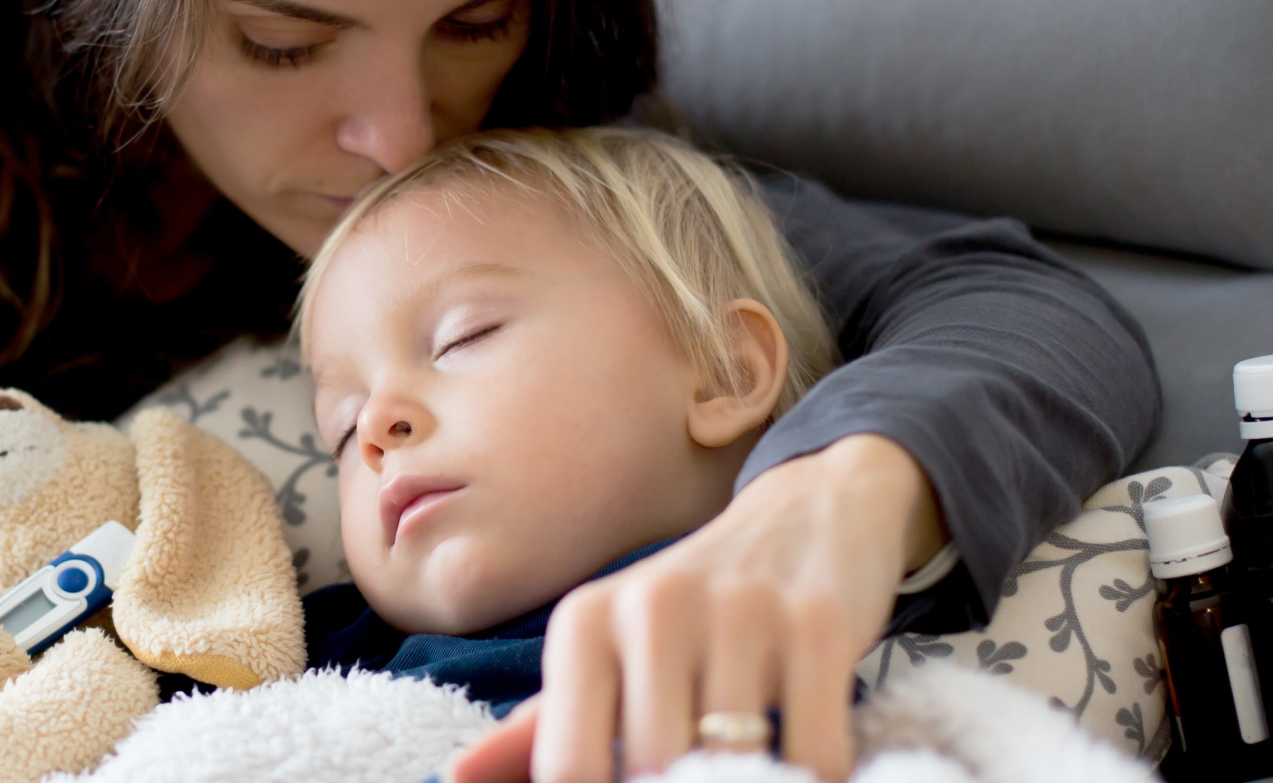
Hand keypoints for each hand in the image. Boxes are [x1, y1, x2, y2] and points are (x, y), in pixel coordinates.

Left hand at [446, 434, 943, 782]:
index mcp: (584, 623)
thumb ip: (538, 726)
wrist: (806, 515)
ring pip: (733, 762)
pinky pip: (814, 751)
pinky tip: (802, 762)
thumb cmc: (688, 609)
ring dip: (748, 779)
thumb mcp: (606, 652)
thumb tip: (454, 780)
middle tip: (693, 779)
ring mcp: (740, 610)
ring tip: (748, 764)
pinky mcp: (818, 622)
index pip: (568, 766)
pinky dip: (814, 774)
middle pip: (651, 766)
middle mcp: (652, 606)